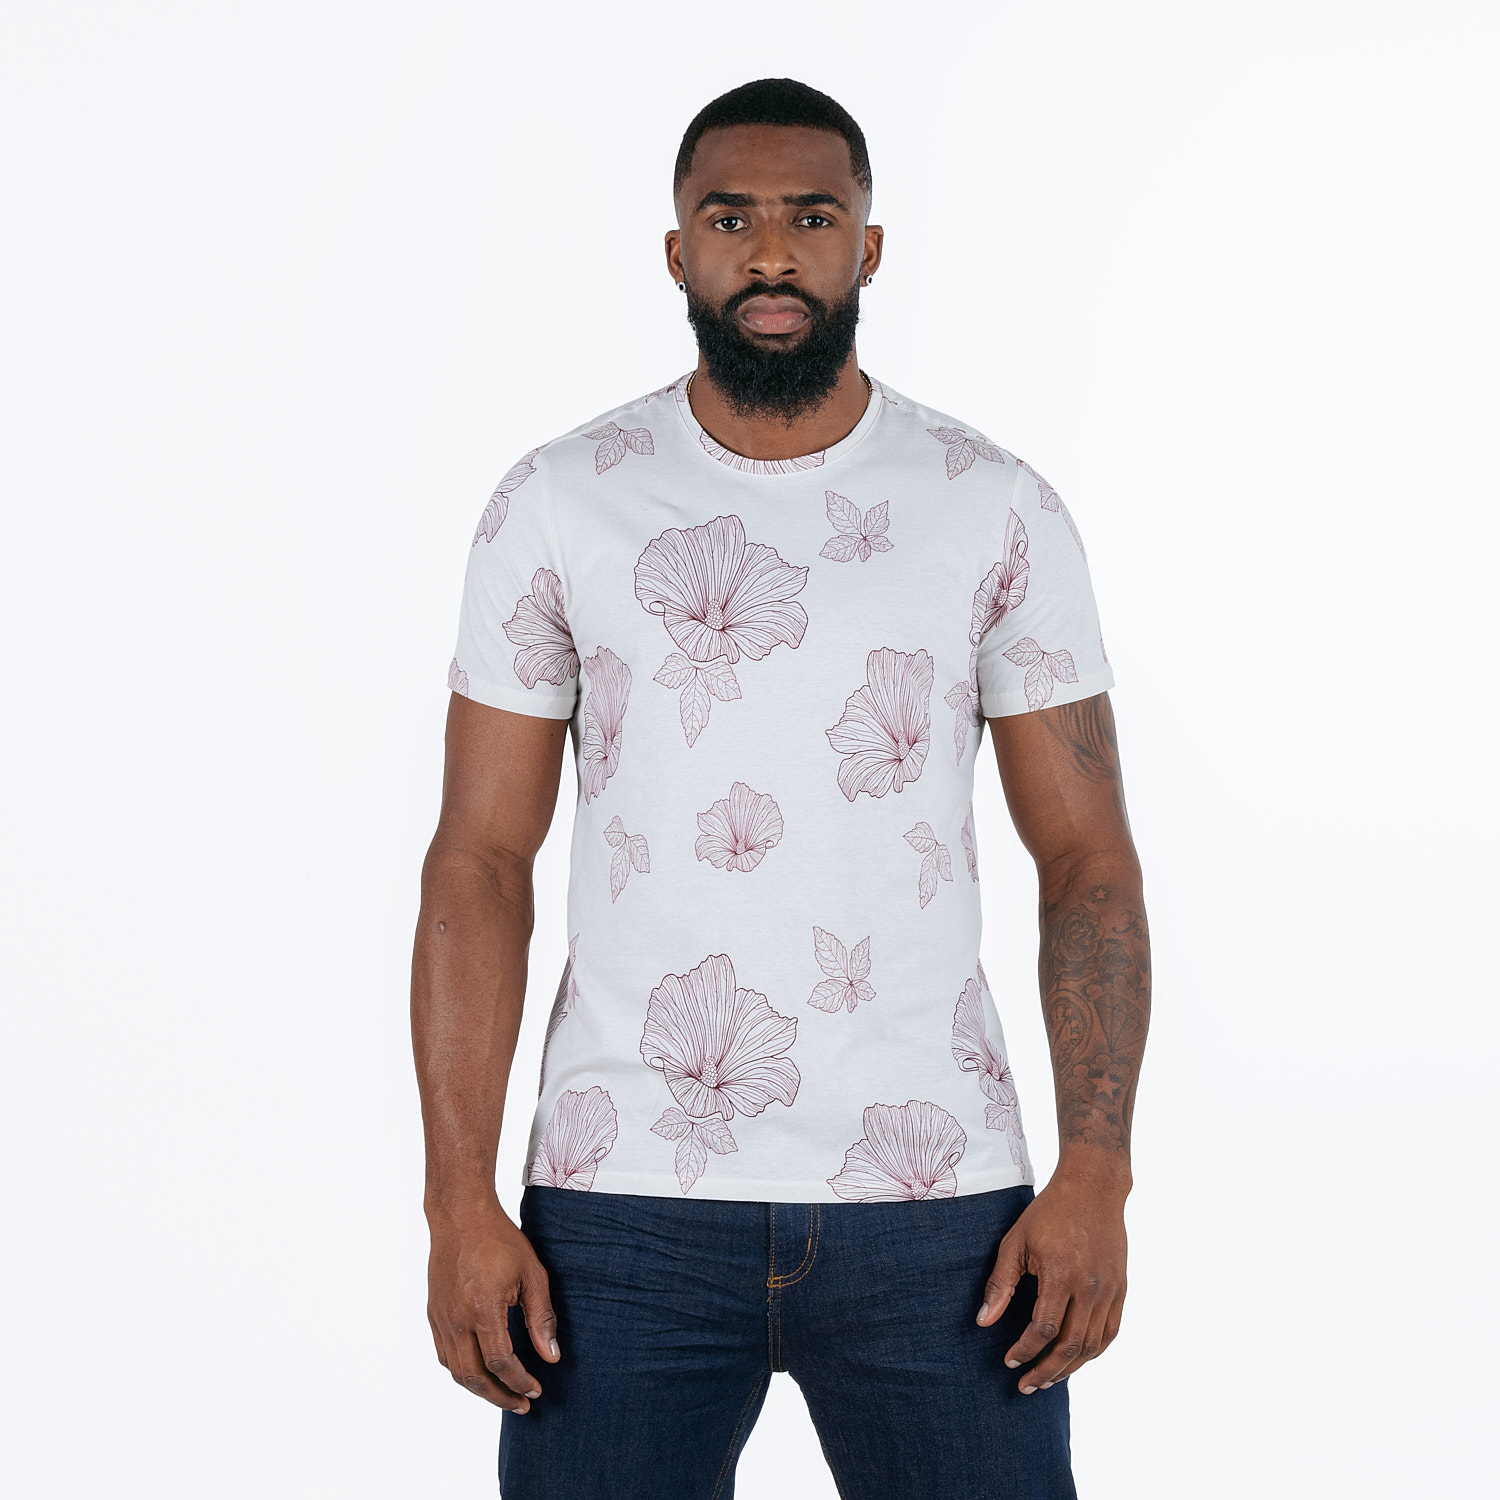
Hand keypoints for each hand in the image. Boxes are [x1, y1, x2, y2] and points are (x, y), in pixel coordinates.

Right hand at [426, 1199, 559, 1411]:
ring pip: (455, 1371)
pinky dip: (462, 1370)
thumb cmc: (499, 1240)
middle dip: (499, 1397)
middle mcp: (456, 1319)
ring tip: (503, 1393)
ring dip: (480, 1388)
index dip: (519, 1382)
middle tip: (522, 1404)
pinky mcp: (433, 1314)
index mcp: (482, 1309)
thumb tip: (550, 1357)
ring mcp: (440, 1318)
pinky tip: (480, 1370)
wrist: (460, 1216)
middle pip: (473, 1377)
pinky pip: (444, 1355)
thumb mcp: (532, 1274)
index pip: (500, 1363)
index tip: (536, 1389)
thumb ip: (541, 1317)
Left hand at [976, 1170, 1127, 1392]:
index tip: (1009, 1361)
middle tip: (1026, 1385)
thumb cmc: (1048, 1213)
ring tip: (1048, 1379)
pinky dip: (1093, 1352)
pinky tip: (1075, 1360)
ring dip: (1070, 1368)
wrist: (1093, 1188)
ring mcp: (1110, 1290)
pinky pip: (1110, 1332)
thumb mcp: (1016, 1241)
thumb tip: (984, 1323)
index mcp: (1060, 1275)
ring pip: (1093, 1345)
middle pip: (1071, 1346)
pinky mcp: (1121, 1289)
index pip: (1043, 1329)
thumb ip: (1001, 1284)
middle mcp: (1090, 1287)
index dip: (1024, 1351)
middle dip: (1046, 1371)